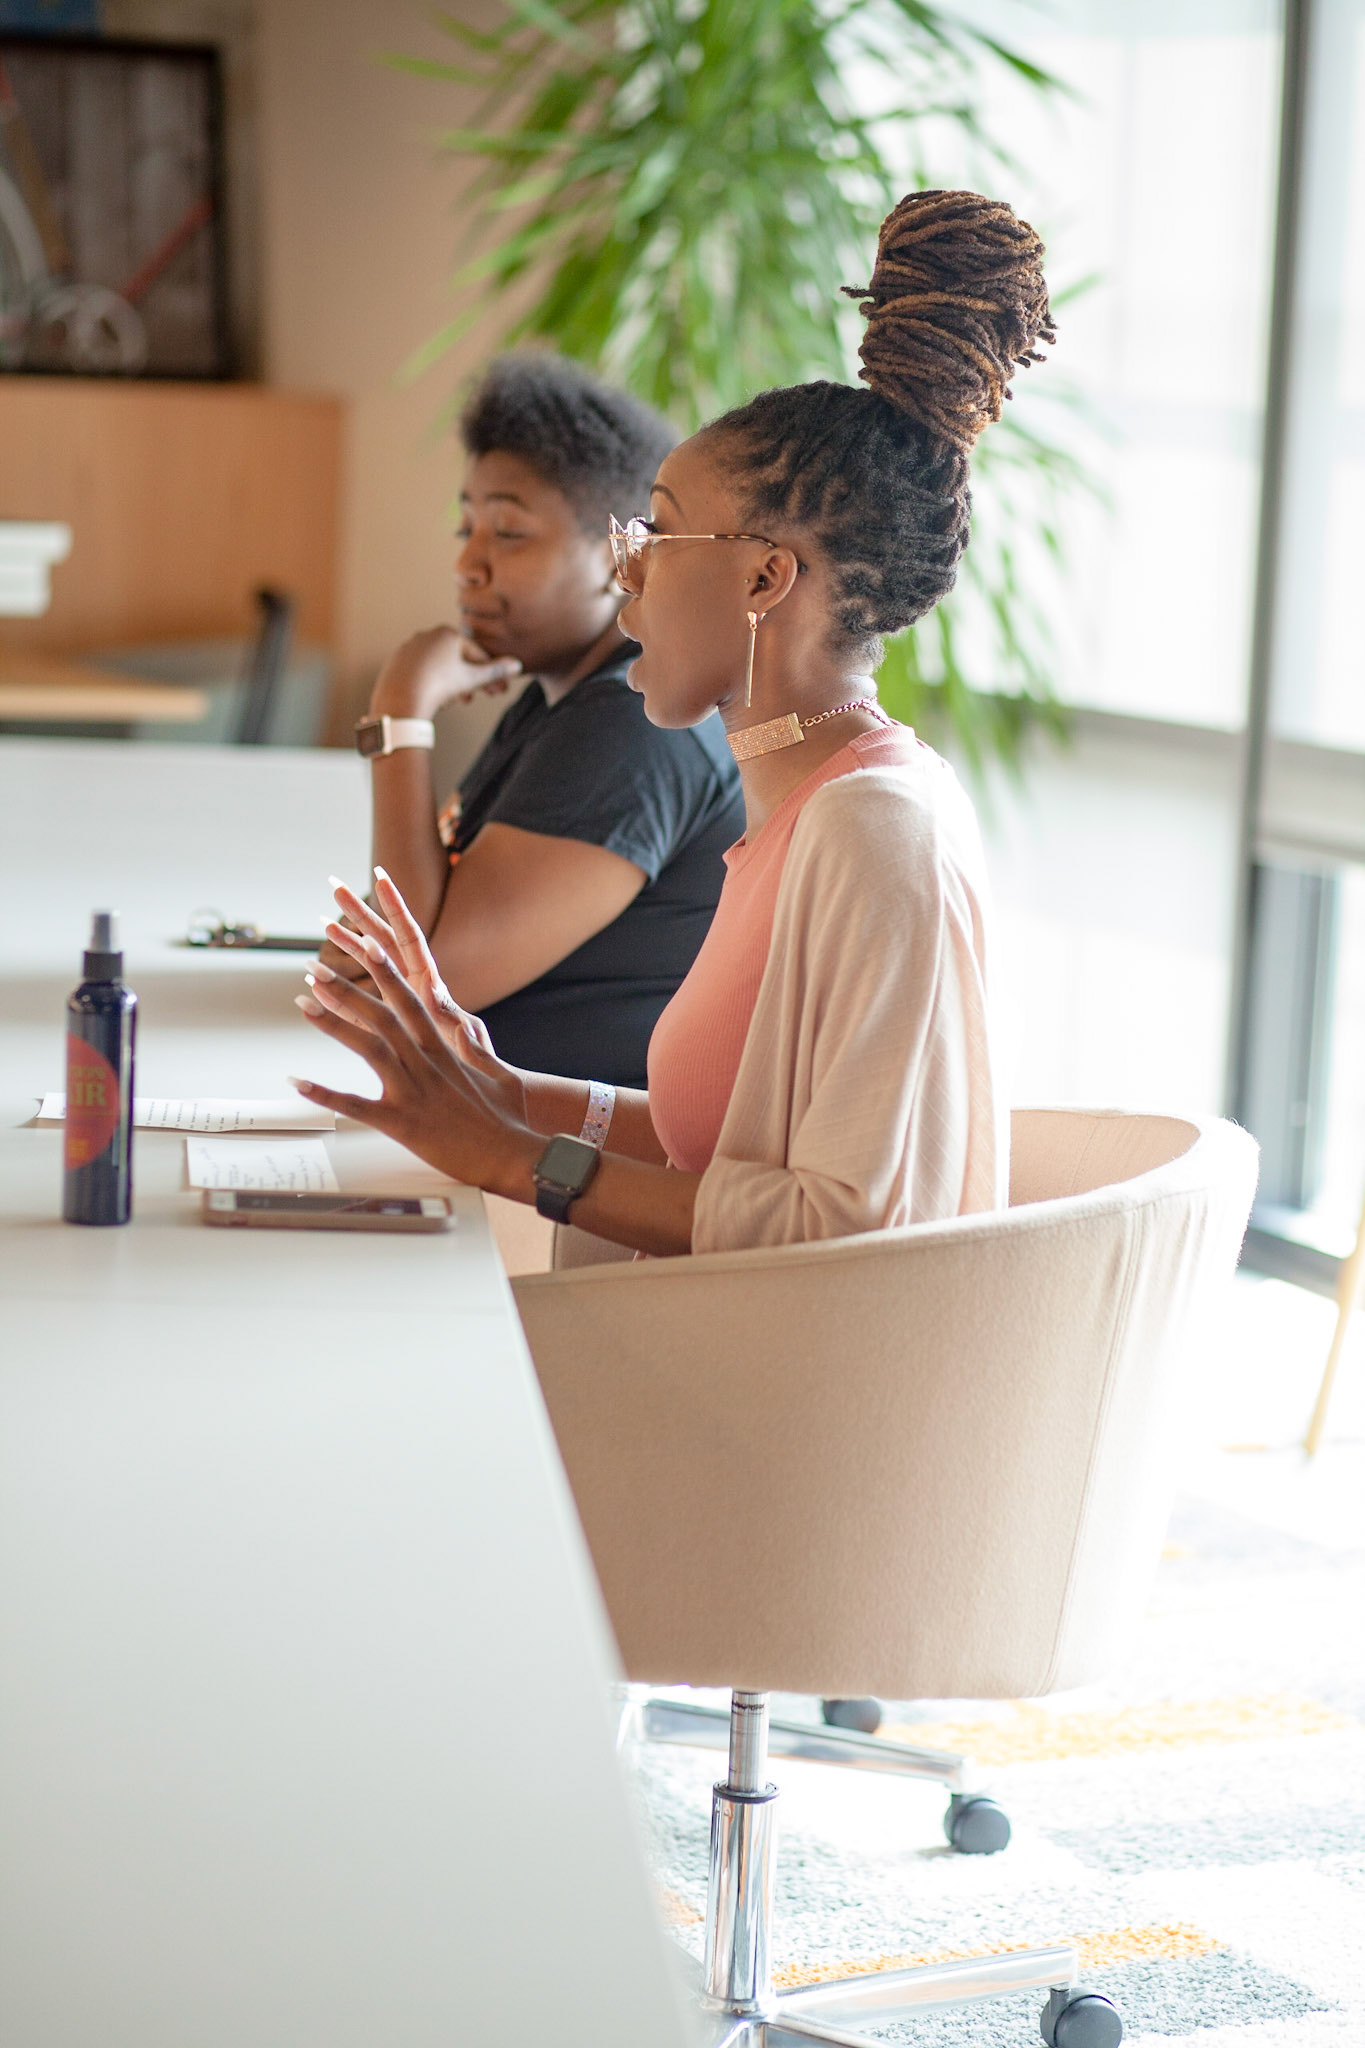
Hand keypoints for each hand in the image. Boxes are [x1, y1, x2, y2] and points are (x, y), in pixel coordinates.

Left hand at [289, 921, 533, 1192]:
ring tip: (302, 1003)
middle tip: (315, 967)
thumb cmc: (509, 1120)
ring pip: (367, 1048)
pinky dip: (326, 1094)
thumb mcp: (499, 1076)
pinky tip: (299, 1082)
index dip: (387, 973)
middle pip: (381, 1017)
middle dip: (346, 988)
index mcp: (444, 1052)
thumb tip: (464, 1029)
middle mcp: (425, 1065)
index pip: (410, 1002)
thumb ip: (477, 1052)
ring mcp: (413, 1092)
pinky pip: (357, 1106)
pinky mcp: (402, 1123)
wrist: (514, 1155)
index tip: (367, 946)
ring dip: (333, 1024)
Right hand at [312, 868, 495, 1051]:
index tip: (381, 879)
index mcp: (430, 985)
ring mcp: (396, 1002)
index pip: (410, 938)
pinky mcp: (384, 1024)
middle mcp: (412, 986)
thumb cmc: (475, 1067)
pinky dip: (338, 989)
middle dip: (361, 913)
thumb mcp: (470, 1047)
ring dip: (346, 944)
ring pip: (367, 966)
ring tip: (322, 921)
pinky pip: (357, 1001)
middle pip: (383, 940)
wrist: (466, 1092)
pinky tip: (316, 977)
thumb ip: (463, 1034)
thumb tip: (460, 1021)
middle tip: (336, 887)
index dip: (396, 909)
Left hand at [370, 625, 521, 721]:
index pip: (476, 654)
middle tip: (477, 699)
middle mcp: (426, 635)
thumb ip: (494, 671)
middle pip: (456, 660)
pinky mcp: (394, 663)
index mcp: (447, 634)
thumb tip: (517, 665)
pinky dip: (431, 684)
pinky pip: (420, 673)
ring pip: (438, 667)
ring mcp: (408, 649)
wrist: (401, 701)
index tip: (498, 692)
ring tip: (454, 702)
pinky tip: (434, 700)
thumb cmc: (439, 686)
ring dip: (451, 684)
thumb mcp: (472, 679)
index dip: (490, 675)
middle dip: (469, 681)